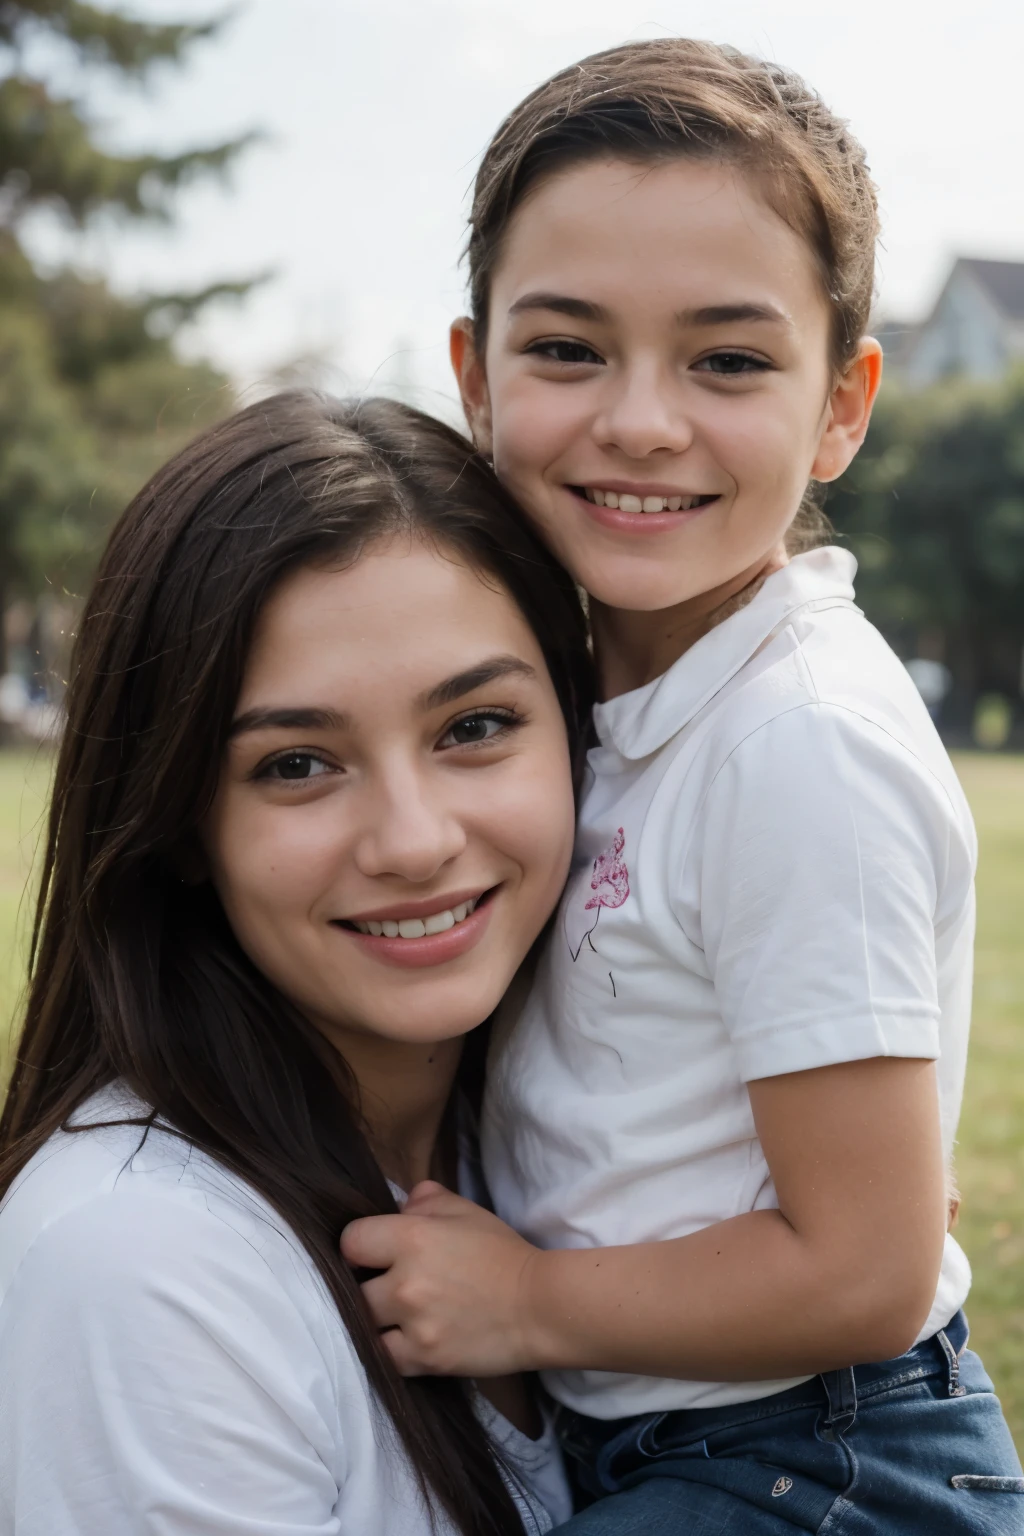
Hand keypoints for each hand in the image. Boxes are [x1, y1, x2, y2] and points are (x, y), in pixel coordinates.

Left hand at [341, 1182, 543, 1376]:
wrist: (539, 1307)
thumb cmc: (502, 1254)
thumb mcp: (466, 1212)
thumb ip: (426, 1200)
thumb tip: (401, 1204)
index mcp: (412, 1237)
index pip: (351, 1240)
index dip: (360, 1245)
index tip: (373, 1253)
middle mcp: (405, 1282)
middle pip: (353, 1287)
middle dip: (368, 1284)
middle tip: (387, 1285)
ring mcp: (413, 1324)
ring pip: (364, 1324)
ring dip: (376, 1319)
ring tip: (395, 1315)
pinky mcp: (424, 1359)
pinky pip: (383, 1357)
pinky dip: (389, 1348)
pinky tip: (404, 1338)